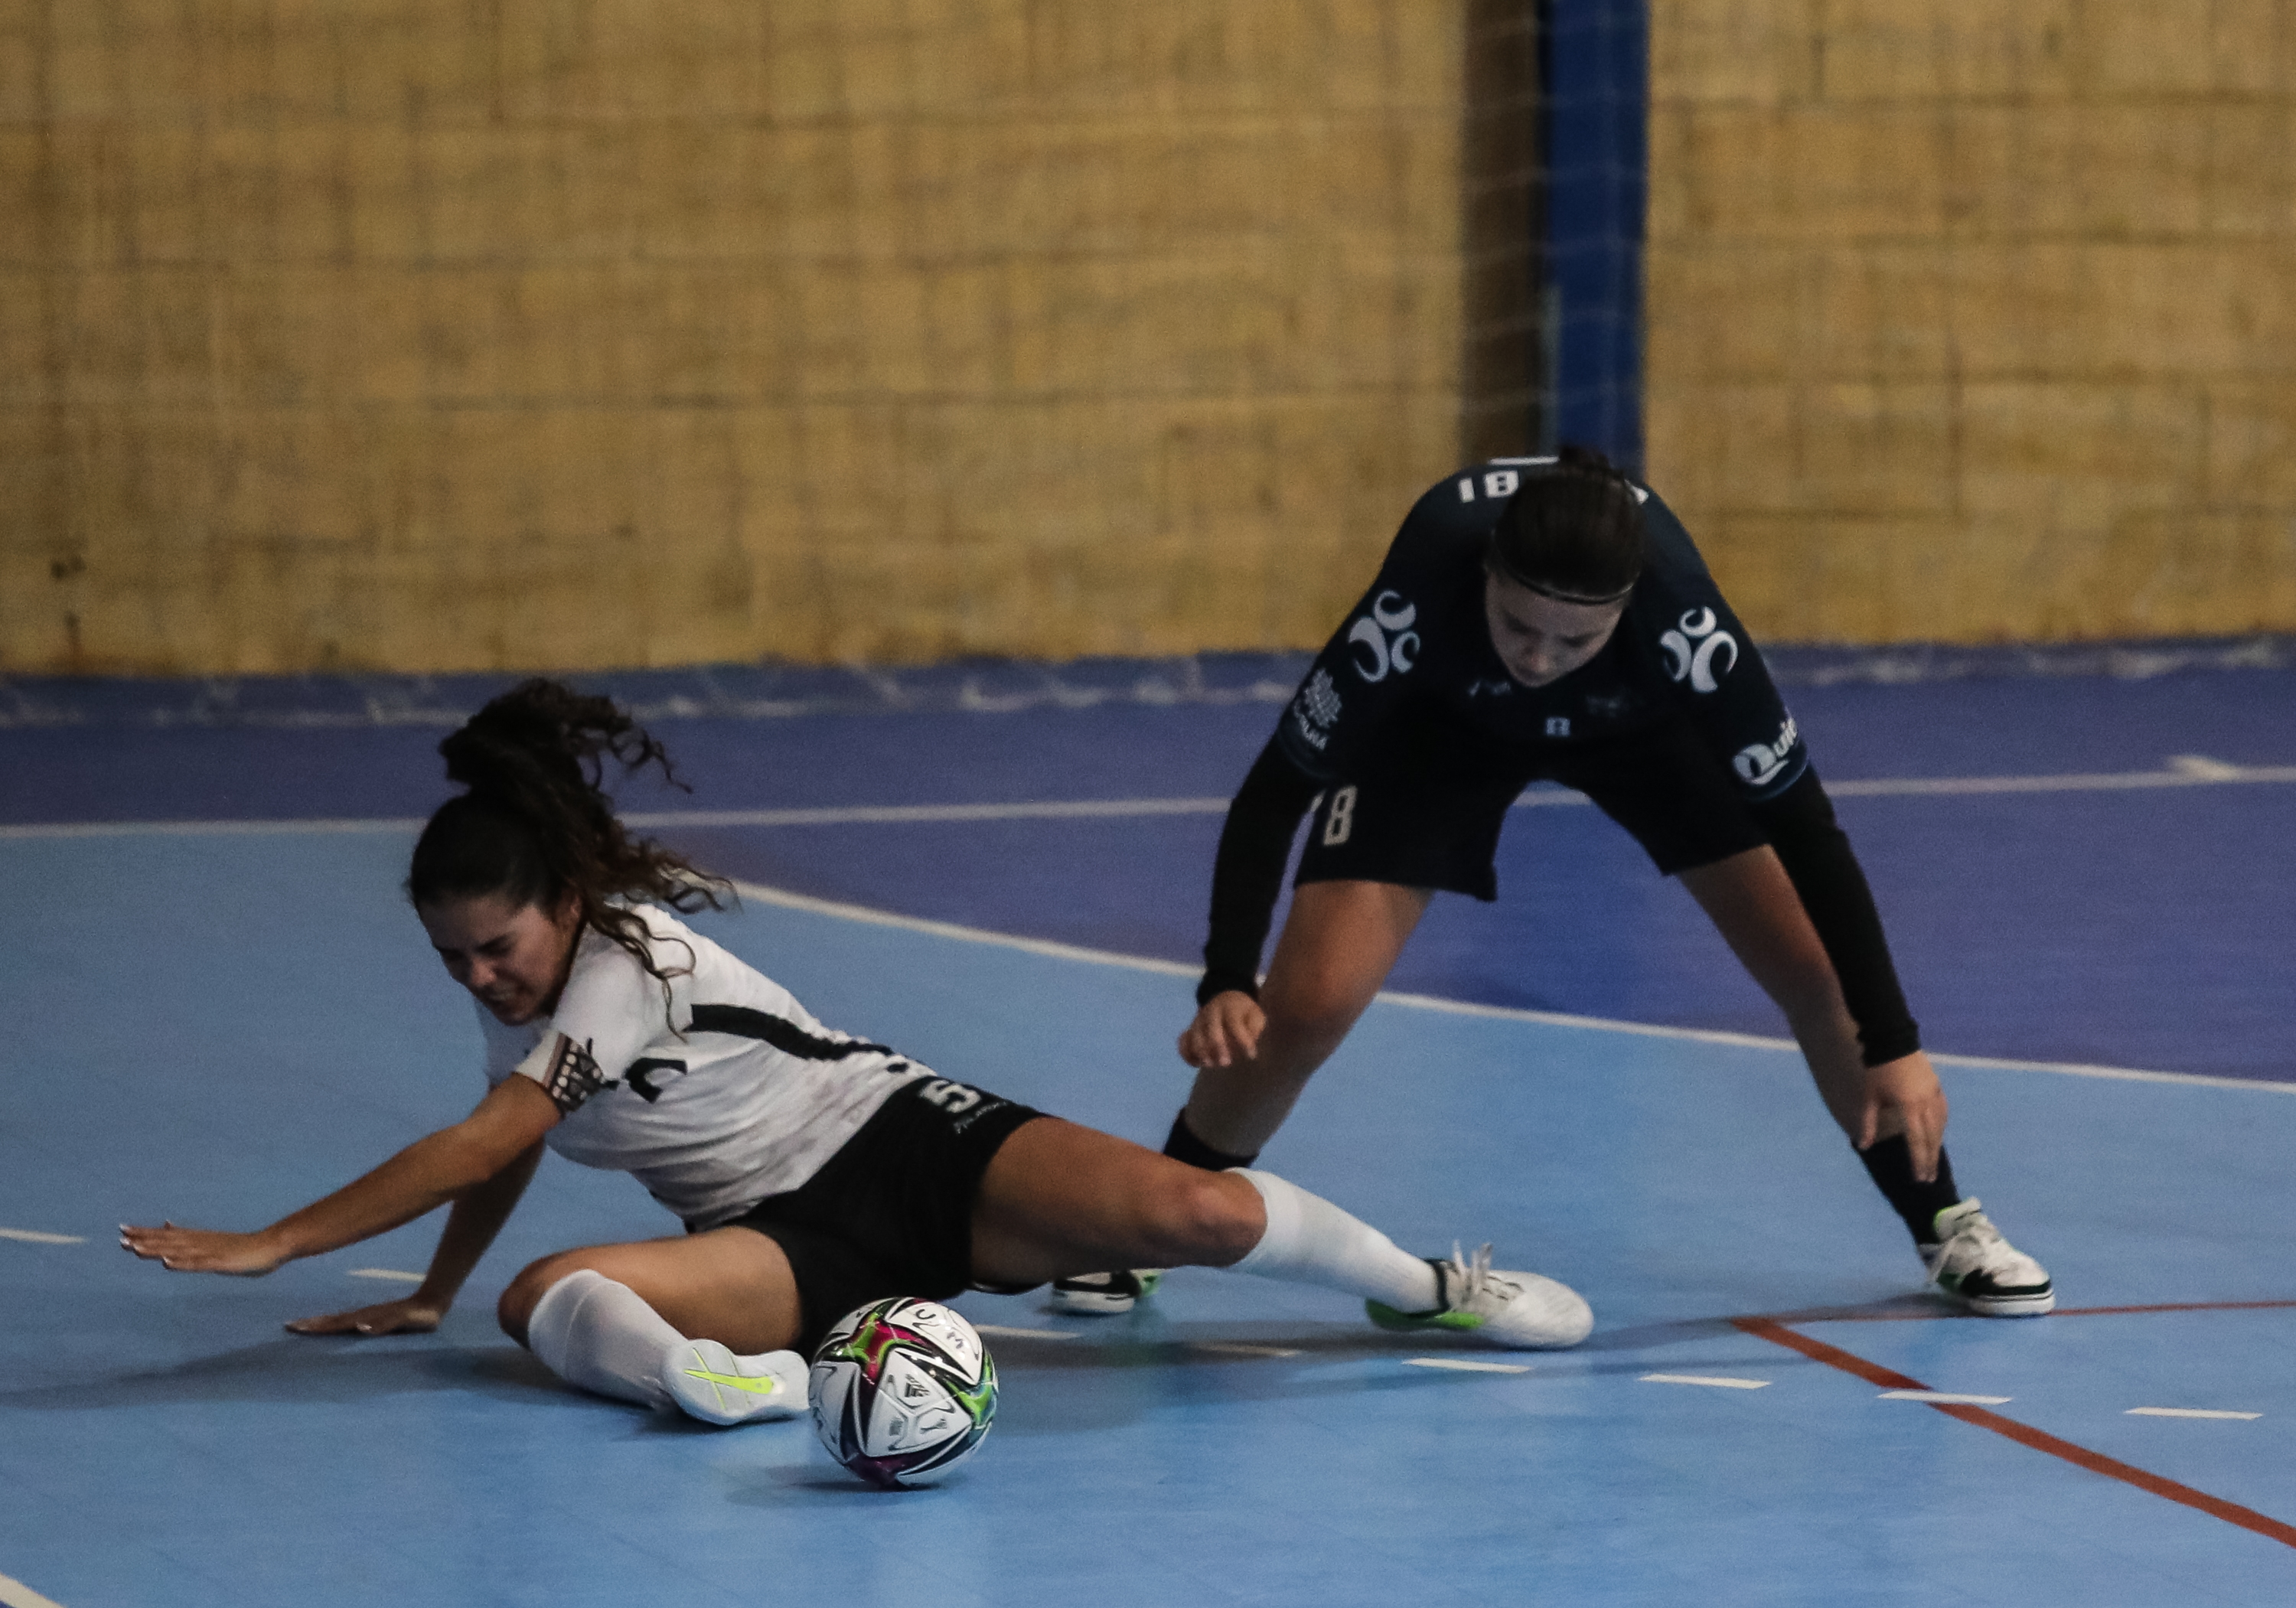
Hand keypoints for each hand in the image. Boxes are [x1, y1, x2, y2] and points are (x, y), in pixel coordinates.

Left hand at [119, 1221, 284, 1276]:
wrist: (274, 1245)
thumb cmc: (244, 1246)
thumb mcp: (212, 1240)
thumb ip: (187, 1236)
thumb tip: (166, 1225)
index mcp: (197, 1239)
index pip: (166, 1235)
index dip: (144, 1233)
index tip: (122, 1230)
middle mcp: (200, 1242)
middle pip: (167, 1241)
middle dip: (143, 1240)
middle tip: (120, 1238)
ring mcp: (210, 1252)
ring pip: (178, 1251)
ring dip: (156, 1250)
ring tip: (135, 1249)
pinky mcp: (220, 1263)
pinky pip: (197, 1264)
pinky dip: (181, 1263)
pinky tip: (166, 1263)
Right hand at [286, 1296, 446, 1336]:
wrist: (433, 1303)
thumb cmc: (420, 1316)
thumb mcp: (405, 1320)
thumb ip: (385, 1324)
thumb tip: (360, 1327)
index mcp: (365, 1318)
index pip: (335, 1323)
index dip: (315, 1326)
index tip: (294, 1326)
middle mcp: (363, 1316)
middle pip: (332, 1320)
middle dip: (310, 1324)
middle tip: (288, 1325)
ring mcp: (368, 1316)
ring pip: (338, 1320)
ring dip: (320, 1324)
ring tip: (302, 1326)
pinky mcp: (374, 1319)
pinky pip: (350, 1322)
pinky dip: (336, 1325)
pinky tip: (331, 1328)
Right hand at [1179, 991, 1265, 1068]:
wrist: (1225, 999)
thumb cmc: (1244, 1013)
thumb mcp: (1255, 1015)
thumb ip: (1255, 1028)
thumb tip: (1251, 1042)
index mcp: (1229, 1008)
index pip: (1234, 1024)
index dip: (1243, 1041)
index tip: (1251, 1055)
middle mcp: (1211, 1013)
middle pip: (1211, 1031)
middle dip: (1218, 1048)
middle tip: (1226, 1063)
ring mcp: (1198, 1021)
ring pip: (1194, 1037)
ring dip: (1201, 1053)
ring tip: (1210, 1064)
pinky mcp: (1190, 1030)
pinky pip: (1183, 1042)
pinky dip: (1186, 1053)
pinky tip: (1196, 1063)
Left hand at [1857, 1052, 1948, 1181]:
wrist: (1892, 1041)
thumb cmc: (1876, 1070)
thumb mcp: (1869, 1097)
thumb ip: (1867, 1122)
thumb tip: (1863, 1146)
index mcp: (1909, 1107)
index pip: (1915, 1141)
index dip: (1917, 1161)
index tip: (1919, 1178)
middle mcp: (1926, 1103)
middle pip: (1931, 1137)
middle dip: (1930, 1159)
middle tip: (1929, 1178)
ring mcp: (1934, 1094)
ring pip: (1940, 1125)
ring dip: (1937, 1145)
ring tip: (1933, 1161)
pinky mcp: (1937, 1086)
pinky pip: (1943, 1111)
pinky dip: (1941, 1126)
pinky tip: (1939, 1134)